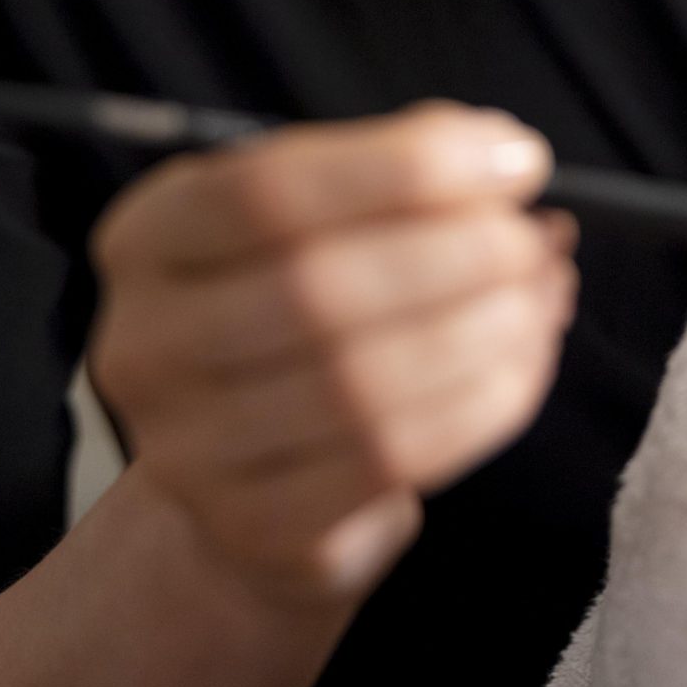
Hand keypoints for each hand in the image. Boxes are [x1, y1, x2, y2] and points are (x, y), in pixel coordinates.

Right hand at [90, 104, 573, 607]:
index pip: (266, 188)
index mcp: (147, 237)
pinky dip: (478, 405)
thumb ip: (407, 173)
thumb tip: (508, 166)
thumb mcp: (326, 216)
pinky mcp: (253, 526)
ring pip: (359, 386)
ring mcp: (187, 451)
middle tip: (534, 240)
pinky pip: (389, 461)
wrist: (251, 468)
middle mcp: (143, 344)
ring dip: (482, 333)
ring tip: (542, 298)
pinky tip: (521, 366)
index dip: (406, 169)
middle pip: (315, 289)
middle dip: (459, 255)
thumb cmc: (300, 308)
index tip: (518, 159)